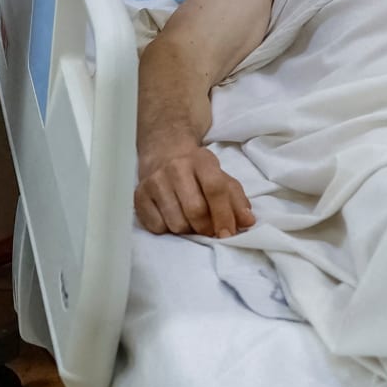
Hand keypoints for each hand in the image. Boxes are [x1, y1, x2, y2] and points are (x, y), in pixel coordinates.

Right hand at [135, 143, 254, 237]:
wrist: (164, 152)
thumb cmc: (197, 171)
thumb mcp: (221, 177)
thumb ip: (237, 200)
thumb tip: (247, 222)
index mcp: (201, 161)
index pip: (215, 189)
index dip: (224, 215)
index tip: (228, 234)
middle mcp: (175, 168)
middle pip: (195, 210)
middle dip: (206, 228)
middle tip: (209, 231)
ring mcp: (154, 181)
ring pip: (176, 223)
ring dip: (187, 231)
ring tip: (190, 223)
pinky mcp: (138, 195)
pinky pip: (156, 226)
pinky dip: (167, 230)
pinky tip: (172, 218)